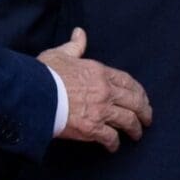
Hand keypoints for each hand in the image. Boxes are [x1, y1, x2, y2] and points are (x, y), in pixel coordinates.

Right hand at [39, 28, 152, 151]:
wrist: (33, 94)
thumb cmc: (44, 73)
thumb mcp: (60, 54)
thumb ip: (75, 46)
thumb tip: (80, 33)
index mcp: (99, 72)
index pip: (128, 82)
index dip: (139, 92)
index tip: (142, 98)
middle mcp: (105, 91)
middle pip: (135, 102)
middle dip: (144, 112)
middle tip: (147, 119)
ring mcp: (100, 110)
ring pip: (128, 121)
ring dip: (134, 129)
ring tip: (136, 135)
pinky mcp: (91, 128)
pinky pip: (110, 137)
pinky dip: (114, 143)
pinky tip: (113, 147)